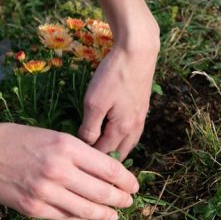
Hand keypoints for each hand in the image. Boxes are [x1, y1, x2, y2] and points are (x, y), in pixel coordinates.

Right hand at [0, 123, 138, 219]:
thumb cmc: (14, 139)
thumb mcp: (50, 135)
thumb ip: (77, 153)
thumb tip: (105, 172)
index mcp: (66, 146)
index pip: (109, 169)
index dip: (127, 181)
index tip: (134, 185)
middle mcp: (58, 170)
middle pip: (104, 192)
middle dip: (121, 200)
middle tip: (128, 202)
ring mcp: (45, 192)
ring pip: (88, 210)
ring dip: (106, 214)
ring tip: (114, 215)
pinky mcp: (33, 208)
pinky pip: (66, 218)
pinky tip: (90, 219)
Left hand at [77, 38, 158, 158]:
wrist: (137, 52)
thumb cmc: (113, 76)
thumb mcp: (94, 102)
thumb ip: (90, 127)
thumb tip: (87, 144)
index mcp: (122, 129)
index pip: (105, 153)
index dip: (91, 160)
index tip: (78, 163)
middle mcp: (135, 127)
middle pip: (121, 153)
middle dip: (107, 162)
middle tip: (93, 167)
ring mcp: (140, 116)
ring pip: (129, 143)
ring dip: (117, 151)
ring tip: (105, 157)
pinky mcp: (142, 106)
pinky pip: (132, 131)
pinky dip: (124, 138)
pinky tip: (117, 134)